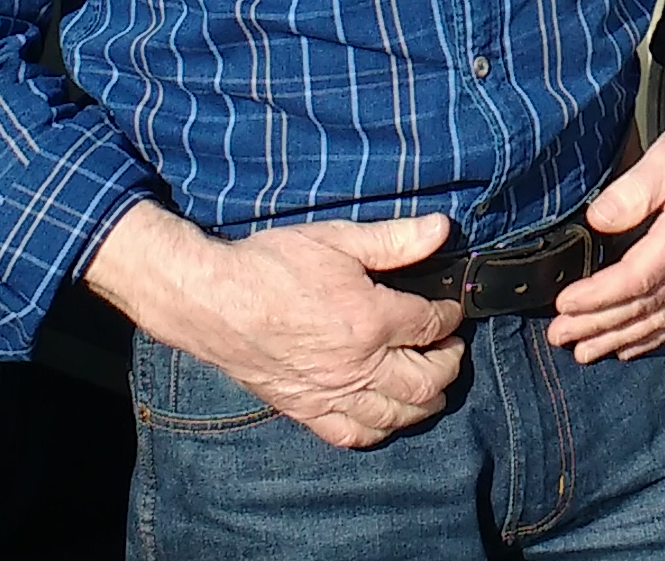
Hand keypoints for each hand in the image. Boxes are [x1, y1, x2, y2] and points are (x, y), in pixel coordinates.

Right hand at [85, 206, 467, 448]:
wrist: (214, 299)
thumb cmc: (271, 266)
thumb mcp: (336, 239)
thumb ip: (393, 239)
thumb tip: (441, 229)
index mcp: (371, 320)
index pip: (432, 325)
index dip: (450, 315)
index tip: (451, 307)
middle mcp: (358, 365)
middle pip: (428, 379)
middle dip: (450, 362)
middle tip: (450, 347)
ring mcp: (333, 393)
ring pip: (399, 414)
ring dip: (426, 400)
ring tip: (430, 381)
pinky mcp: (306, 409)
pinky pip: (354, 435)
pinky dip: (380, 429)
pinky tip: (386, 414)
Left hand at [544, 93, 664, 363]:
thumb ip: (632, 191)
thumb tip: (597, 221)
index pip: (635, 280)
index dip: (597, 297)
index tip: (564, 304)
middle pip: (645, 308)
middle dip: (599, 326)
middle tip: (559, 336)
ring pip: (662, 318)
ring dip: (621, 338)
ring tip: (585, 352)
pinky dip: (653, 335)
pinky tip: (632, 345)